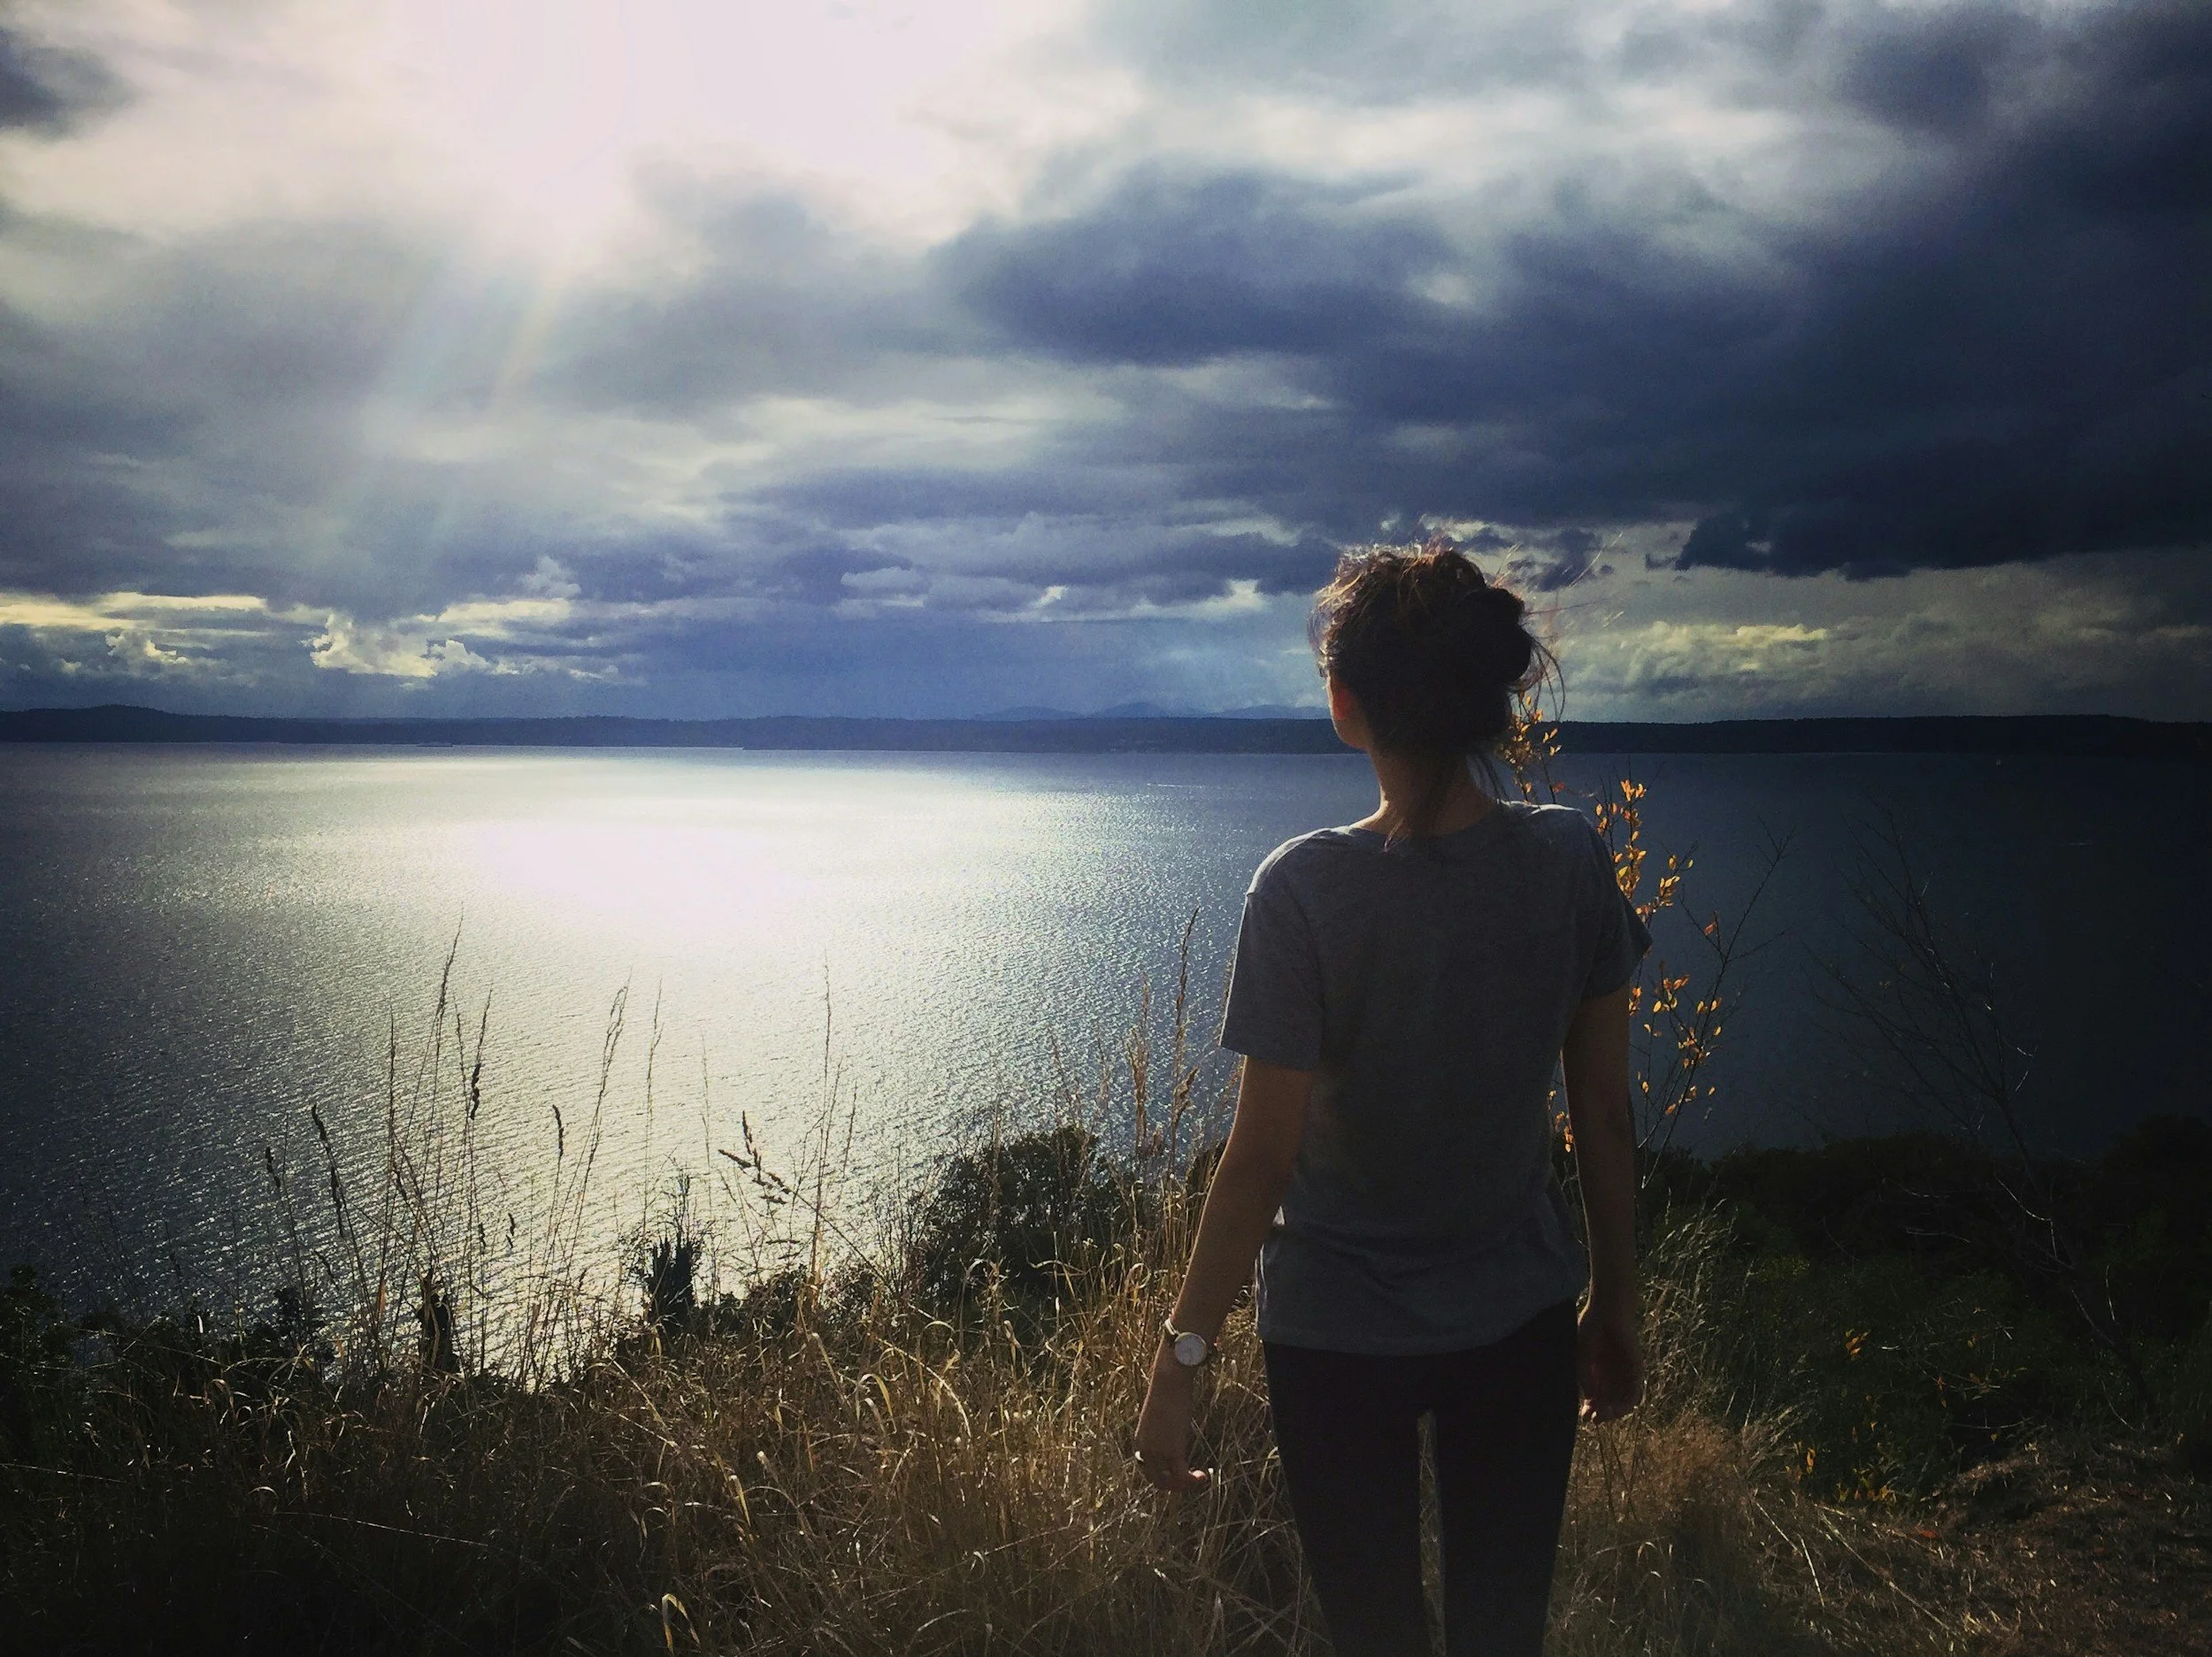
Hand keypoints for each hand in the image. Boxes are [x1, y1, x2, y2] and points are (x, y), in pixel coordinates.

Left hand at [1134, 1348, 1210, 1492]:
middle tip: (1189, 1479)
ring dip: (1184, 1485)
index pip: (1147, 1468)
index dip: (1163, 1473)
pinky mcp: (1172, 1451)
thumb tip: (1174, 1426)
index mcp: (1140, 1441)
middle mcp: (1145, 1450)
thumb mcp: (1160, 1414)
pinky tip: (1204, 1476)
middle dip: (1173, 1485)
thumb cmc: (1166, 1391)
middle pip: (1156, 1480)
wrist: (1168, 1382)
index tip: (1178, 1470)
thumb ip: (1164, 1427)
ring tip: (1199, 1479)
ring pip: (1168, 1482)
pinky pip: (1181, 1476)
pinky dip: (1193, 1481)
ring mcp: (1157, 1452)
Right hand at [1577, 1295, 1642, 1423]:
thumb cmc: (1591, 1330)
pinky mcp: (1637, 1370)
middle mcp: (1613, 1377)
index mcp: (1598, 1374)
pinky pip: (1636, 1393)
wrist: (1606, 1312)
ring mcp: (1625, 1375)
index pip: (1596, 1400)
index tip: (1584, 1417)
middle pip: (1610, 1404)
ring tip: (1605, 1414)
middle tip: (1594, 1418)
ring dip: (1616, 1412)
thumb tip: (1590, 1402)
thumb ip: (1586, 1380)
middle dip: (1603, 1414)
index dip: (1590, 1410)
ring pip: (1624, 1402)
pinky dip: (1628, 1403)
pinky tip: (1618, 1408)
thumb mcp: (1582, 1359)